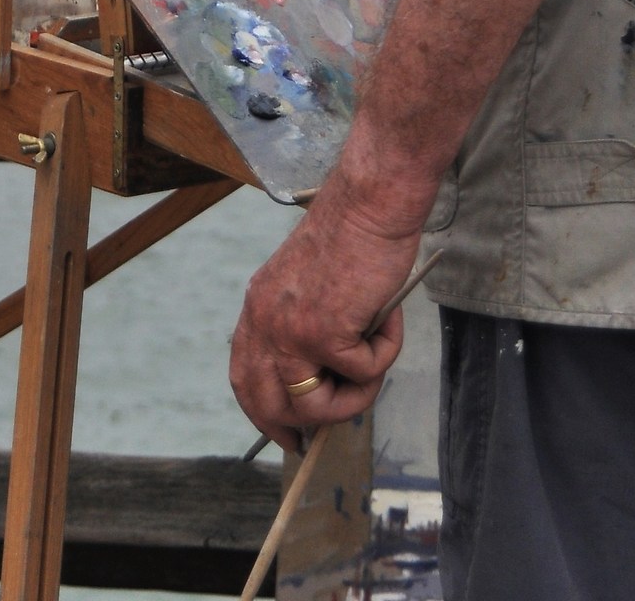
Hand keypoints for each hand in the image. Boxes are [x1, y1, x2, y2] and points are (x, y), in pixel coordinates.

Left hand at [230, 182, 423, 452]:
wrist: (372, 201)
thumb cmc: (355, 232)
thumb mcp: (311, 283)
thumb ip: (307, 324)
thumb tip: (328, 381)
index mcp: (258, 306)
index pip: (245, 378)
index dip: (265, 413)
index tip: (289, 433)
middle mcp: (265, 322)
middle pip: (269, 406)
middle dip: (306, 426)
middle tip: (337, 423)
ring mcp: (292, 332)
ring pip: (316, 407)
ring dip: (355, 397)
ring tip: (378, 359)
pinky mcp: (327, 334)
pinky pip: (363, 375)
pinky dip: (385, 355)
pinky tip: (390, 318)